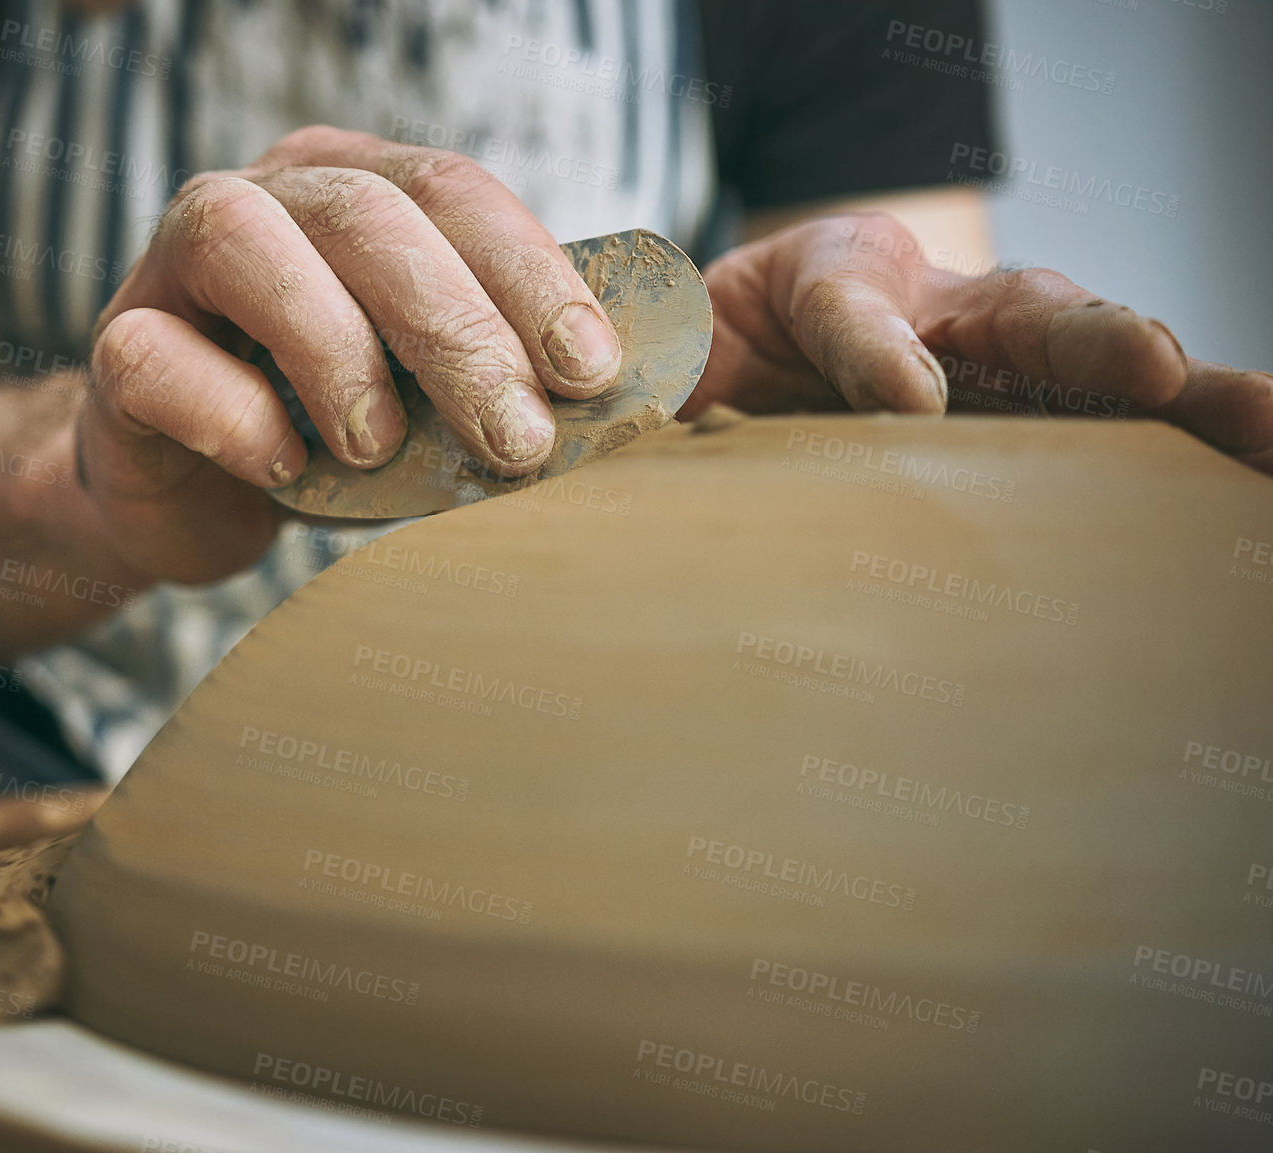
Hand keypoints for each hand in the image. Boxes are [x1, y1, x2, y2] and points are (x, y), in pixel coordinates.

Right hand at [77, 126, 622, 583]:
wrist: (188, 490)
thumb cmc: (329, 432)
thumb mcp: (431, 397)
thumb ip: (501, 372)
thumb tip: (620, 399)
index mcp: (360, 189)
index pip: (455, 193)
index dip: (530, 275)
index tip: (590, 372)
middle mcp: (269, 198)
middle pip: (369, 216)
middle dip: (458, 330)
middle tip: (518, 440)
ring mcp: (176, 264)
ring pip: (245, 244)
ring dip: (334, 351)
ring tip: (382, 448)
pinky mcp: (122, 348)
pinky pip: (159, 357)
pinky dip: (233, 416)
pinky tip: (285, 469)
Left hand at [689, 213, 1272, 472]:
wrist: (733, 368)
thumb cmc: (695, 363)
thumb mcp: (655, 361)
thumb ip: (645, 383)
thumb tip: (603, 429)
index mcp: (824, 273)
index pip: (849, 299)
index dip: (876, 345)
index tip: (909, 400)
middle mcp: (928, 308)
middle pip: (1014, 311)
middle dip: (1086, 339)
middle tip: (1154, 369)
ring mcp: (989, 364)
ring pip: (1089, 367)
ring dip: (1181, 397)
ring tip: (1262, 430)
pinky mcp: (1019, 417)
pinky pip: (1103, 431)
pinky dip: (1173, 453)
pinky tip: (1245, 480)